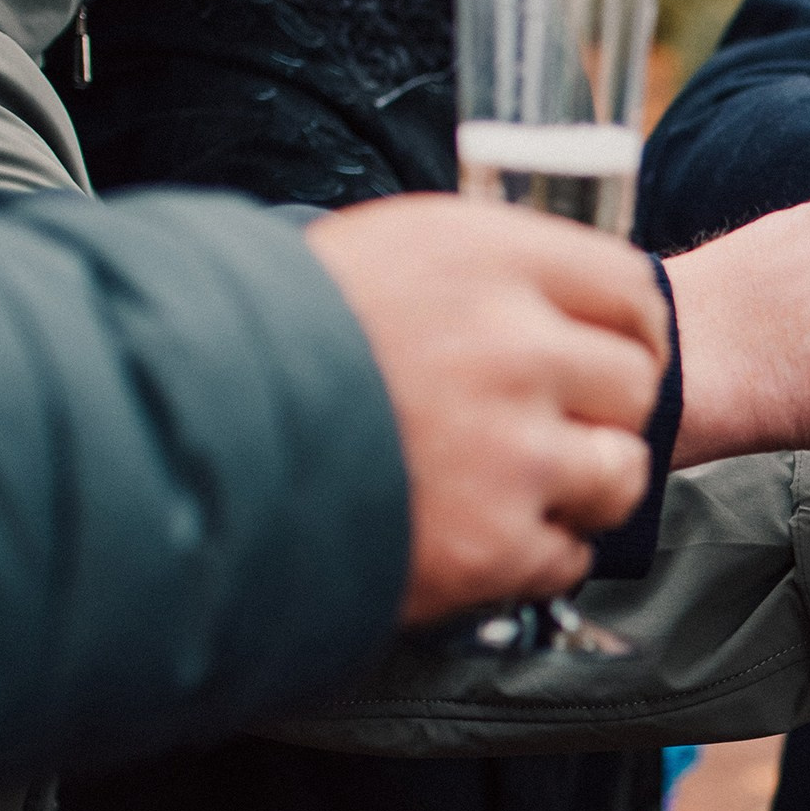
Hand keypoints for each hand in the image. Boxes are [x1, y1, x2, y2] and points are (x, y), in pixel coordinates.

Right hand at [305, 197, 668, 624]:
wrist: (173, 443)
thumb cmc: (268, 341)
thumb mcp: (381, 255)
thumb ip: (484, 274)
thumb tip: (566, 305)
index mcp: (482, 259)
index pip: (630, 290)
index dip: (631, 330)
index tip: (616, 352)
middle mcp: (508, 346)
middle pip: (636, 382)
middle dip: (602, 409)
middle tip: (552, 425)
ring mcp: (507, 450)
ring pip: (622, 471)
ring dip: (584, 486)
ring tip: (519, 486)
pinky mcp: (490, 544)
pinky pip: (567, 554)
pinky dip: (531, 555)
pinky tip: (475, 532)